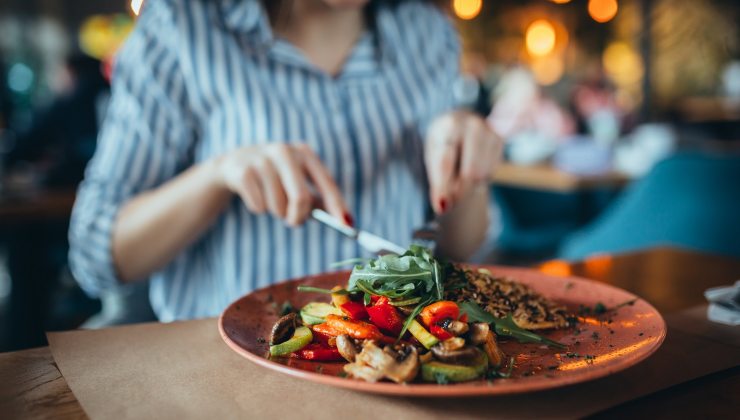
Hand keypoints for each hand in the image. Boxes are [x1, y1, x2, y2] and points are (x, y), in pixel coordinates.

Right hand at [218, 143, 350, 225]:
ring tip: (270, 200)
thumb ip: (317, 200)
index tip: (347, 226)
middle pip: (301, 198)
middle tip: (293, 222)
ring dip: (276, 212)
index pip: (326, 182)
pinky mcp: (243, 171)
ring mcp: (262, 159)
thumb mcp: (297, 183)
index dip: (337, 205)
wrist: (234, 165)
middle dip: (298, 217)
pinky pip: (258, 206)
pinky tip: (254, 195)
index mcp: (304, 153)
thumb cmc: (276, 178)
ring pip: (278, 206)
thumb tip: (343, 220)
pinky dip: (258, 208)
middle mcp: (285, 151)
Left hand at [425, 111, 501, 214]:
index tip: (442, 208)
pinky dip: (480, 176)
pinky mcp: (501, 139)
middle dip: (459, 190)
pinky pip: (491, 171)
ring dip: (470, 184)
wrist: (460, 120)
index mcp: (449, 126)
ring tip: (459, 172)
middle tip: (450, 196)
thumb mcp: (433, 157)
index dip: (444, 188)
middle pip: (470, 174)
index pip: (446, 164)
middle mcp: (473, 125)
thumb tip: (442, 207)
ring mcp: (491, 131)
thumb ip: (438, 181)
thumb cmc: (443, 142)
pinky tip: (473, 165)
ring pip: (482, 175)